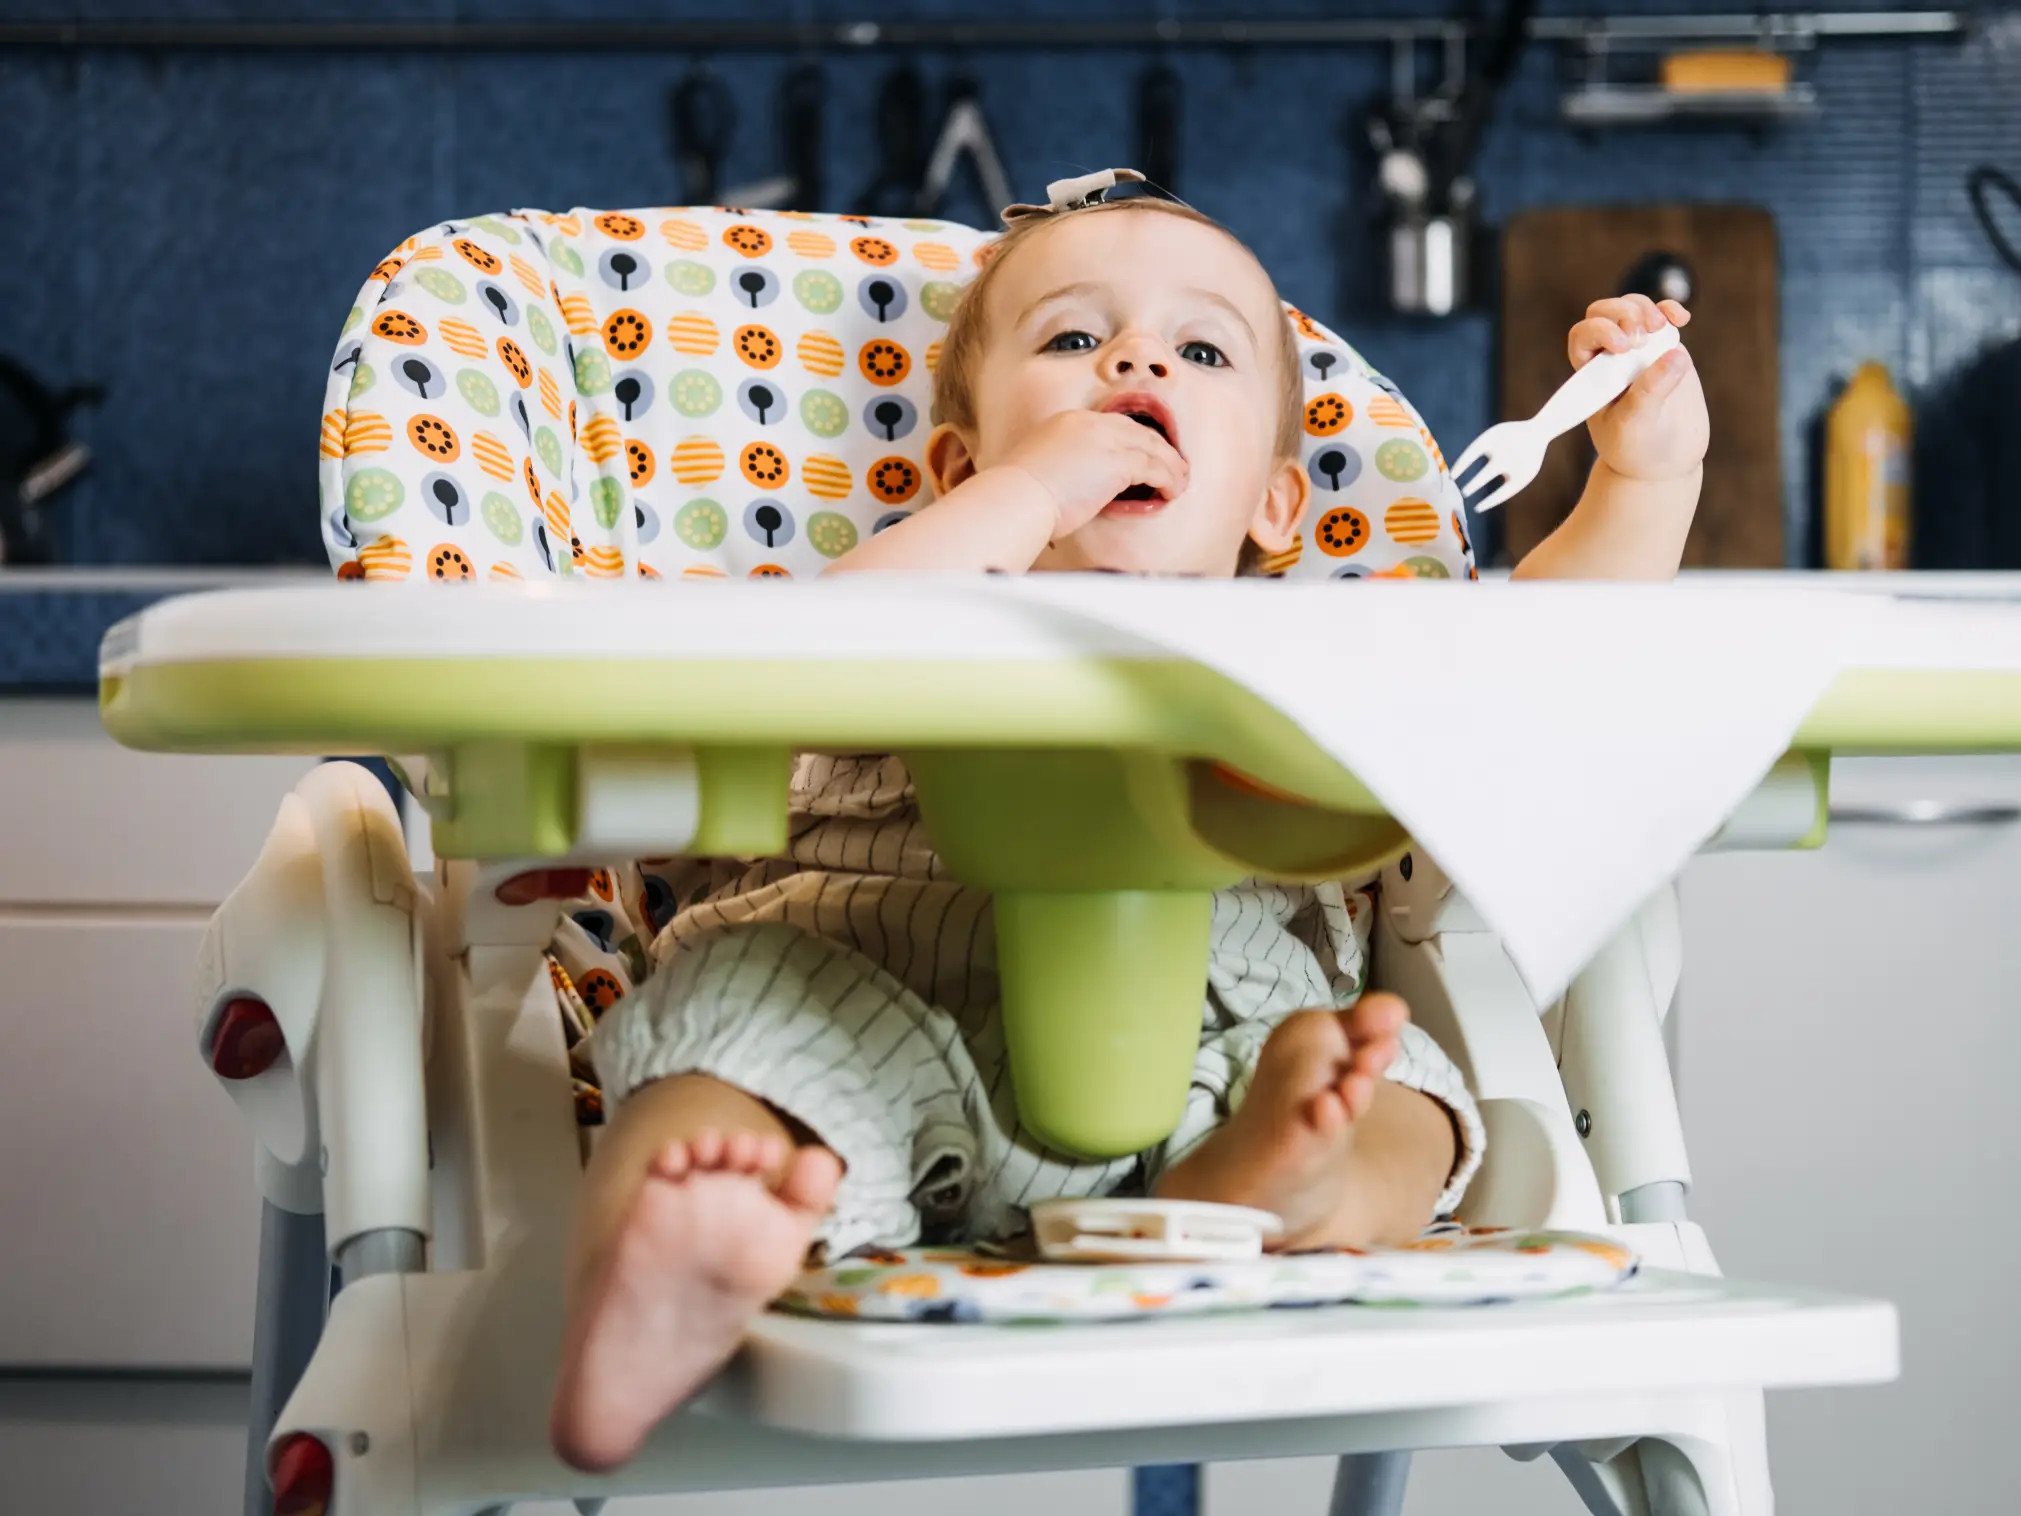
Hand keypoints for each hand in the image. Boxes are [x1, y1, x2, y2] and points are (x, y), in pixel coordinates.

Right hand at [992, 408, 1190, 537]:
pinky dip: (1169, 479)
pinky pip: (1156, 468)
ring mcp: (1105, 440)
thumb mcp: (1040, 468)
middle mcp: (1090, 423)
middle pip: (1139, 431)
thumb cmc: (1018, 495)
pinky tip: (1172, 491)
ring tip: (1179, 482)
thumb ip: (1062, 466)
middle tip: (1173, 466)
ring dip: (1171, 466)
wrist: (1015, 497)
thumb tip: (1071, 486)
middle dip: (1161, 449)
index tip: (1146, 455)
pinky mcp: (1118, 462)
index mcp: (1069, 421)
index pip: (1115, 425)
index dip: (1136, 440)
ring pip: (1153, 448)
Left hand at [1570, 295, 1708, 482]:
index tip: (1622, 347)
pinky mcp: (1666, 350)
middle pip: (1606, 313)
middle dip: (1623, 313)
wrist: (1664, 462)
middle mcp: (1610, 358)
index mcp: (1590, 375)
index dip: (1600, 331)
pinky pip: (1664, 318)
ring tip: (1661, 326)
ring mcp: (1638, 351)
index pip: (1583, 336)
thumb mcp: (1637, 425)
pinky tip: (1680, 318)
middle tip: (1641, 337)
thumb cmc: (1637, 448)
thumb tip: (1676, 354)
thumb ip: (1651, 391)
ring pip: (1634, 308)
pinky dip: (1671, 310)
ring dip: (1646, 308)